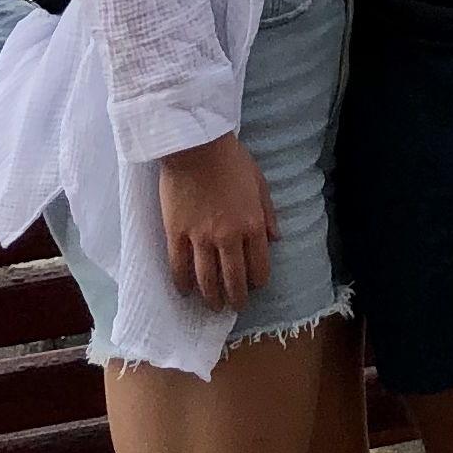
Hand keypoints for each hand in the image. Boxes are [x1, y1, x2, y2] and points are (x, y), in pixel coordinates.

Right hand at [156, 134, 275, 308]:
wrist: (195, 145)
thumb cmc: (231, 159)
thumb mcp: (260, 182)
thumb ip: (268, 213)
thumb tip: (276, 239)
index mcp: (252, 225)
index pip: (259, 265)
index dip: (257, 281)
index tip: (254, 287)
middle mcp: (228, 237)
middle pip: (233, 279)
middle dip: (236, 298)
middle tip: (235, 307)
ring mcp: (200, 238)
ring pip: (206, 279)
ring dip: (211, 297)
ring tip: (212, 306)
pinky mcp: (176, 233)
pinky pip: (179, 266)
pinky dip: (182, 283)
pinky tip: (185, 292)